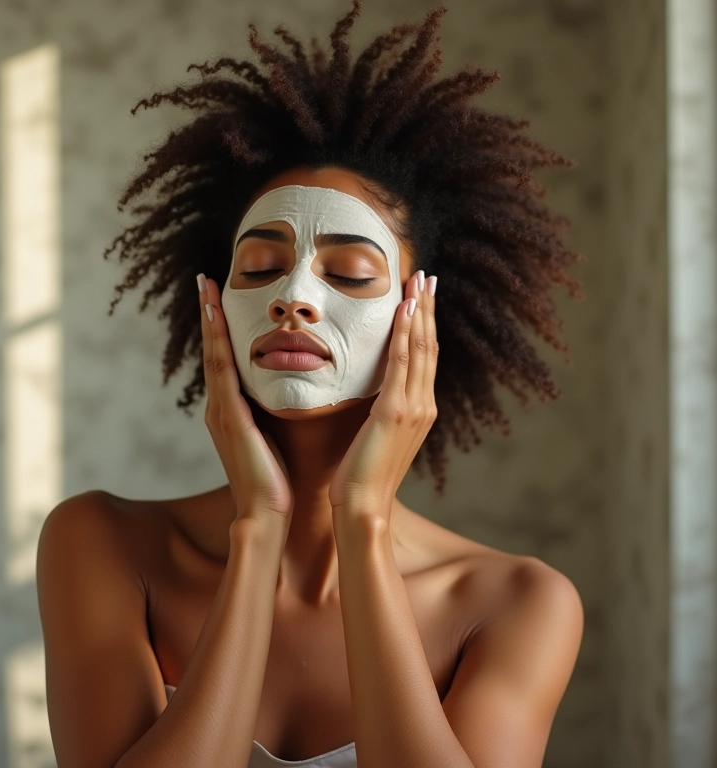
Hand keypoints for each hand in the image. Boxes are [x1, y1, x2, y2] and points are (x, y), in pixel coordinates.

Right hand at [198, 274, 293, 530]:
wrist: (266, 515)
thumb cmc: (275, 480)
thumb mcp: (273, 438)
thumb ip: (271, 414)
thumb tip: (288, 392)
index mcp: (231, 410)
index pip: (225, 360)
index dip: (221, 328)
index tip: (220, 297)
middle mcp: (220, 406)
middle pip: (214, 351)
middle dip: (209, 314)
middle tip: (206, 280)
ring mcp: (221, 411)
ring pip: (214, 355)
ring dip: (209, 319)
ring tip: (206, 287)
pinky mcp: (230, 418)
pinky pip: (223, 372)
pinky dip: (217, 343)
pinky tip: (217, 318)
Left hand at [329, 270, 437, 527]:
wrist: (363, 508)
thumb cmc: (362, 476)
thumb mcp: (378, 438)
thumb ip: (382, 412)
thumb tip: (374, 393)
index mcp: (420, 411)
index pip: (425, 359)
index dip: (425, 325)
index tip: (422, 298)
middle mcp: (424, 405)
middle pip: (430, 347)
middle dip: (428, 309)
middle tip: (427, 276)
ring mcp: (413, 408)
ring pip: (421, 349)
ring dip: (420, 312)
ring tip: (420, 281)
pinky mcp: (395, 412)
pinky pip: (403, 363)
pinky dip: (405, 334)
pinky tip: (404, 310)